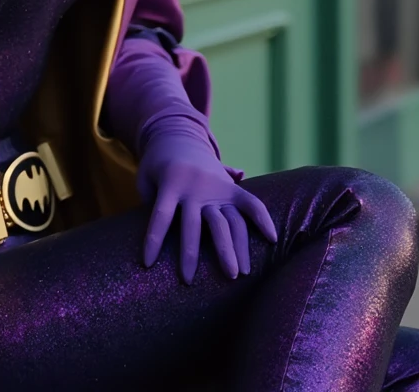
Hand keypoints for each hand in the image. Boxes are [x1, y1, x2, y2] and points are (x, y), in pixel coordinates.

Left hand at [137, 126, 276, 283]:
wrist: (177, 137)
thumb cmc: (157, 166)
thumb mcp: (146, 176)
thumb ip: (148, 197)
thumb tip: (155, 221)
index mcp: (169, 183)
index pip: (160, 215)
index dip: (153, 240)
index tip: (148, 264)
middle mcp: (193, 188)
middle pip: (194, 224)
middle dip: (191, 254)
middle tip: (189, 281)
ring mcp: (214, 188)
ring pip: (226, 220)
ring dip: (233, 248)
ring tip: (239, 275)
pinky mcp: (229, 187)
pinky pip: (249, 202)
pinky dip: (262, 218)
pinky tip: (273, 238)